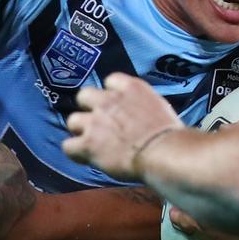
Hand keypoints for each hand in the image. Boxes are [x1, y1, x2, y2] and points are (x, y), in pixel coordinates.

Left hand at [62, 72, 183, 178]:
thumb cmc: (170, 134)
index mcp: (130, 88)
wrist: (163, 152)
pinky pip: (68, 146)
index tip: (116, 105)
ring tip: (91, 142)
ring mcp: (95, 121)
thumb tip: (140, 115)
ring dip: (81, 131)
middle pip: (84, 95)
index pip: (110, 81)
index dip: (110, 94)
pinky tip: (86, 158)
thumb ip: (142, 105)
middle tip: (98, 123)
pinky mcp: (88, 143)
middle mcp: (109, 99)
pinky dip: (76, 153)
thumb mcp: (159, 108)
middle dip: (89, 108)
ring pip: (73, 120)